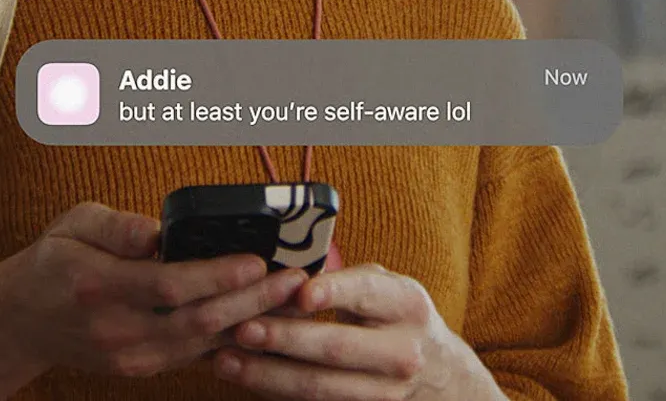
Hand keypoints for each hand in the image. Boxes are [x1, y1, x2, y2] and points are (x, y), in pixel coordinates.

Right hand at [0, 202, 311, 379]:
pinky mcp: (142, 368)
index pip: (168, 286)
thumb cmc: (53, 261)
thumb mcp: (73, 224)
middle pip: (196, 321)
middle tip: (294, 280)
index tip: (256, 261)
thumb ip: (116, 226)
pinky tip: (262, 322)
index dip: (216, 276)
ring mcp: (130, 355)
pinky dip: (231, 340)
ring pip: (201, 344)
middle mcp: (116, 328)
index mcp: (97, 285)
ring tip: (290, 300)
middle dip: (252, 302)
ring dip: (250, 323)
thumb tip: (155, 230)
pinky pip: (195, 356)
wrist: (22, 320)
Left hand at [215, 263, 504, 399]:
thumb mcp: (387, 290)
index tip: (300, 292)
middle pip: (336, 348)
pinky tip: (245, 376)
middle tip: (243, 327)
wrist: (440, 376)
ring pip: (319, 386)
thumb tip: (287, 276)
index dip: (332, 292)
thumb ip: (346, 281)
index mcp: (406, 305)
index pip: (367, 294)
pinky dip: (275, 389)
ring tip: (226, 359)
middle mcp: (402, 351)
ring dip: (267, 373)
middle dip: (285, 338)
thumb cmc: (397, 319)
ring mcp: (385, 392)